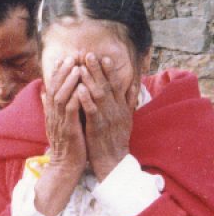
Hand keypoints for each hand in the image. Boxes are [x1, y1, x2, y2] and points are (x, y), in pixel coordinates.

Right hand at [35, 57, 86, 215]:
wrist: (66, 166)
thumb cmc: (67, 143)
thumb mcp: (58, 122)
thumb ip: (53, 106)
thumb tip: (44, 91)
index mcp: (52, 112)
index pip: (53, 87)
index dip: (59, 72)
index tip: (67, 58)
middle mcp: (53, 114)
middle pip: (56, 88)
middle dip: (64, 71)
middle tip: (72, 57)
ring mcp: (60, 121)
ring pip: (62, 97)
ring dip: (69, 82)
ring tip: (77, 68)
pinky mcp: (68, 129)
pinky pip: (70, 111)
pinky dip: (75, 98)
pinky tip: (82, 88)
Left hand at [78, 53, 137, 180]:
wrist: (113, 161)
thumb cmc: (115, 138)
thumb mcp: (126, 117)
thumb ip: (129, 100)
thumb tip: (134, 83)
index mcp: (121, 107)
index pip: (116, 84)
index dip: (109, 70)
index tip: (103, 56)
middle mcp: (116, 110)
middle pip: (107, 85)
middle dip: (97, 69)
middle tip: (88, 54)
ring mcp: (107, 118)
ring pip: (99, 95)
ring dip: (91, 79)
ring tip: (82, 65)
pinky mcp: (98, 127)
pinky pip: (92, 111)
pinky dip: (87, 99)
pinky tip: (80, 89)